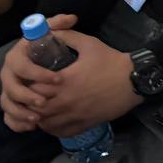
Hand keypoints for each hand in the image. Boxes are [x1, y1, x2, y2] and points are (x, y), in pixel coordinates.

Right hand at [0, 13, 77, 132]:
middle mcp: (9, 73)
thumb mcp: (55, 34)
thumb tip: (71, 18)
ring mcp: (8, 90)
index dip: (36, 73)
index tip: (58, 79)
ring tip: (38, 120)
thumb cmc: (50, 47)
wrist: (47, 62)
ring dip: (20, 113)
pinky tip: (31, 127)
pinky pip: (8, 117)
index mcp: (17, 56)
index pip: (20, 64)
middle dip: (26, 96)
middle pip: (10, 87)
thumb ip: (59, 24)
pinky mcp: (12, 103)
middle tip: (45, 102)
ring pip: (7, 104)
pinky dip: (16, 123)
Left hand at [7, 19, 141, 137]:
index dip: (28, 83)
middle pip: (36, 108)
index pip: (33, 88)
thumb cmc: (111, 61)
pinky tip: (52, 120)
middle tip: (33, 93)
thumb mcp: (89, 44)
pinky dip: (51, 128)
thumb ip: (67, 36)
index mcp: (64, 81)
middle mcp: (65, 101)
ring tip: (40, 107)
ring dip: (39, 116)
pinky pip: (59, 132)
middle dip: (31, 101)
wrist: (134, 80)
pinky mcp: (83, 125)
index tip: (30, 77)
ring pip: (45, 123)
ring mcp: (74, 115)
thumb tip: (50, 30)